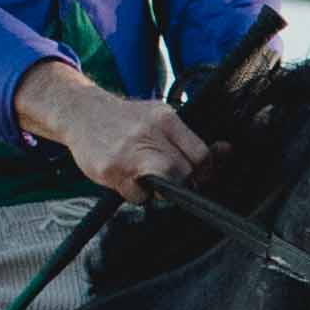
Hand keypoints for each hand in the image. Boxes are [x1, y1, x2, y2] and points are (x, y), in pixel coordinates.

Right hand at [16, 58, 213, 203]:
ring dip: (162, 190)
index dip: (205, 171)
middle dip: (184, 183)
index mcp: (165, 119)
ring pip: (163, 187)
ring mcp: (127, 153)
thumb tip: (227, 151)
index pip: (200, 154)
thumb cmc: (128, 120)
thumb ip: (190, 139)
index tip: (200, 175)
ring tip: (150, 179)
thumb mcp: (161, 118)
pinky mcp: (110, 170)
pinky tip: (128, 179)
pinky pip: (137, 196)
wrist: (82, 112)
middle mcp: (147, 134)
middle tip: (172, 180)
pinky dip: (138, 194)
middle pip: (184, 173)